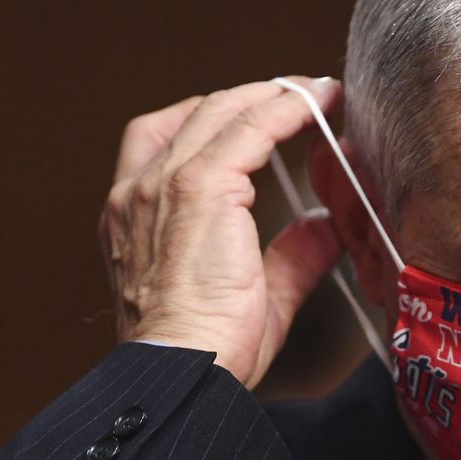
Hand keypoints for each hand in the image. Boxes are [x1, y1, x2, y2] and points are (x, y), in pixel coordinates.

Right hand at [98, 77, 343, 388]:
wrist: (187, 368)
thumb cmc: (210, 348)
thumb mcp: (259, 292)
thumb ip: (291, 255)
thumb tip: (322, 226)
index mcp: (137, 217)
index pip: (169, 141)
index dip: (223, 121)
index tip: (269, 116)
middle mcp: (139, 192)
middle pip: (196, 114)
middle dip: (252, 97)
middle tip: (302, 95)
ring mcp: (164, 185)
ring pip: (221, 112)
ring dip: (273, 95)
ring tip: (316, 91)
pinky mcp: (198, 186)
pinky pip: (249, 128)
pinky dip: (285, 109)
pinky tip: (317, 104)